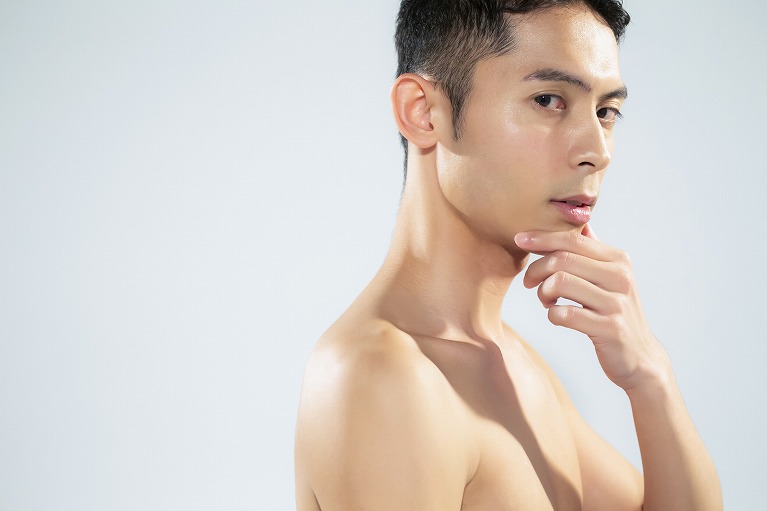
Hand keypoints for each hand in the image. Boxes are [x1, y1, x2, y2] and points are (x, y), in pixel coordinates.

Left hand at [514, 225, 669, 391]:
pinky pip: (566, 314)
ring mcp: (616, 303)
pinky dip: (552, 315)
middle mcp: (620, 277)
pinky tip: (556, 317)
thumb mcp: (610, 277)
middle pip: (562, 259)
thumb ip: (594, 251)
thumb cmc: (614, 312)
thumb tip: (581, 222)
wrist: (639, 357)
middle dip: (536, 269)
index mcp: (618, 260)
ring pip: (560, 283)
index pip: (573, 239)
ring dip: (542, 293)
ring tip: (545, 301)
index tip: (518, 239)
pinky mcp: (610, 328)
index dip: (542, 237)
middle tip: (528, 283)